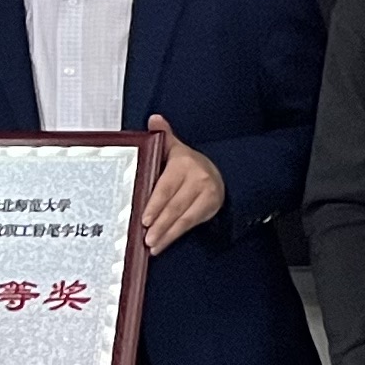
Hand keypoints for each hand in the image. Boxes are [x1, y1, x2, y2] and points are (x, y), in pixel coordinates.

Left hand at [137, 114, 227, 254]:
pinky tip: (163, 244)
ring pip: (183, 218)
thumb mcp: (176, 148)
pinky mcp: (210, 207)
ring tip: (152, 245)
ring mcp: (207, 194)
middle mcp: (198, 178)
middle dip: (159, 224)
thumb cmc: (189, 164)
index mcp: (184, 163)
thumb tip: (154, 120)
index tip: (144, 218)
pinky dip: (174, 236)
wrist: (220, 172)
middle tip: (146, 237)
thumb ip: (163, 136)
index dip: (155, 204)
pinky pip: (190, 224)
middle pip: (174, 205)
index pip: (166, 186)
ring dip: (166, 233)